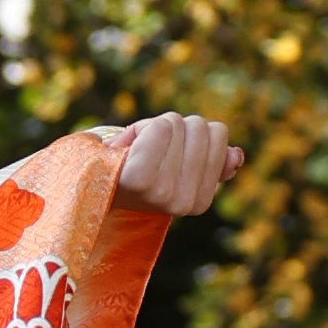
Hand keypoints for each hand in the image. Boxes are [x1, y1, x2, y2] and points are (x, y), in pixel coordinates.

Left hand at [115, 111, 242, 216]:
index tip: (166, 155)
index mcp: (200, 201)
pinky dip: (139, 129)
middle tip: (145, 153)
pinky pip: (159, 128)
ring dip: (152, 128)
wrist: (91, 183)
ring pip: (176, 124)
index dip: (189, 133)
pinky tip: (124, 151)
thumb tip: (236, 155)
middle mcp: (185, 203)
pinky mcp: (141, 179)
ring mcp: (164, 194)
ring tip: (133, 154)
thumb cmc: (133, 169)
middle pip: (198, 126)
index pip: (218, 132)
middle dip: (171, 128)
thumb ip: (209, 161)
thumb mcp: (176, 163)